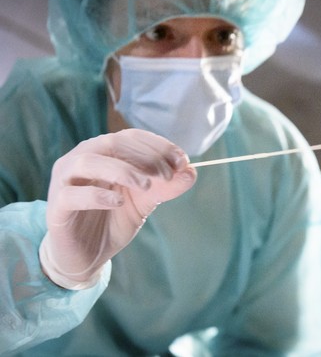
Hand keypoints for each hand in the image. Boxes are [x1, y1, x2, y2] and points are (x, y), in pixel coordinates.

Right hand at [40, 129, 196, 288]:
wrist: (88, 255)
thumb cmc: (114, 219)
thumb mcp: (146, 201)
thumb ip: (166, 186)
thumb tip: (192, 172)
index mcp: (105, 152)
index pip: (132, 137)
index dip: (159, 146)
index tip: (183, 162)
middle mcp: (83, 158)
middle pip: (113, 143)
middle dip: (145, 157)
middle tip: (167, 175)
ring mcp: (65, 180)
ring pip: (89, 161)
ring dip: (122, 170)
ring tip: (146, 185)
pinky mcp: (57, 206)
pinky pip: (73, 194)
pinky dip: (98, 195)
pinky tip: (119, 202)